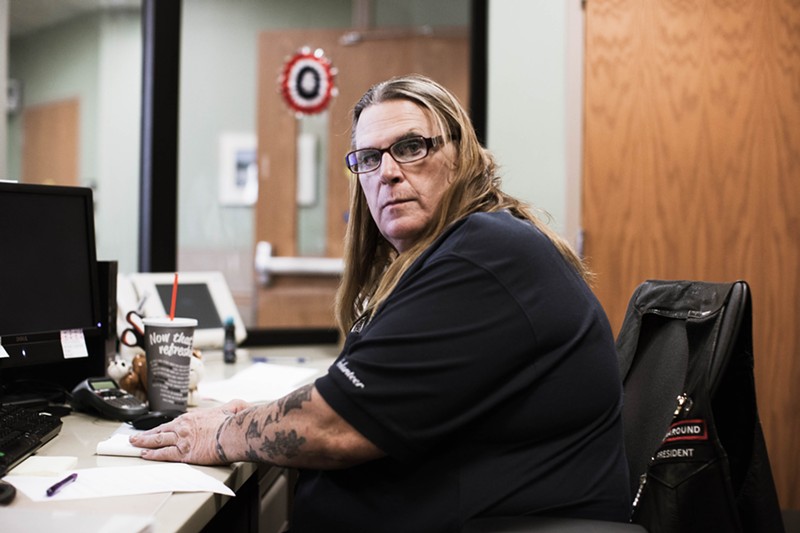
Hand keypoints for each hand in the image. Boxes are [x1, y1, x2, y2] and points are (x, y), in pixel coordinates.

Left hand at [130, 400, 251, 464]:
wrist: (233, 433)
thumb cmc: (233, 422)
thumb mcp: (234, 407)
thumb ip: (234, 405)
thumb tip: (241, 404)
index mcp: (194, 417)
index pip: (175, 422)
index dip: (164, 426)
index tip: (158, 428)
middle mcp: (184, 427)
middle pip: (161, 430)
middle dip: (146, 434)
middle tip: (135, 436)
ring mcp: (182, 440)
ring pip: (158, 441)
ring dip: (144, 442)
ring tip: (134, 444)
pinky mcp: (184, 453)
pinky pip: (164, 454)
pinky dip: (152, 454)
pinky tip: (144, 455)